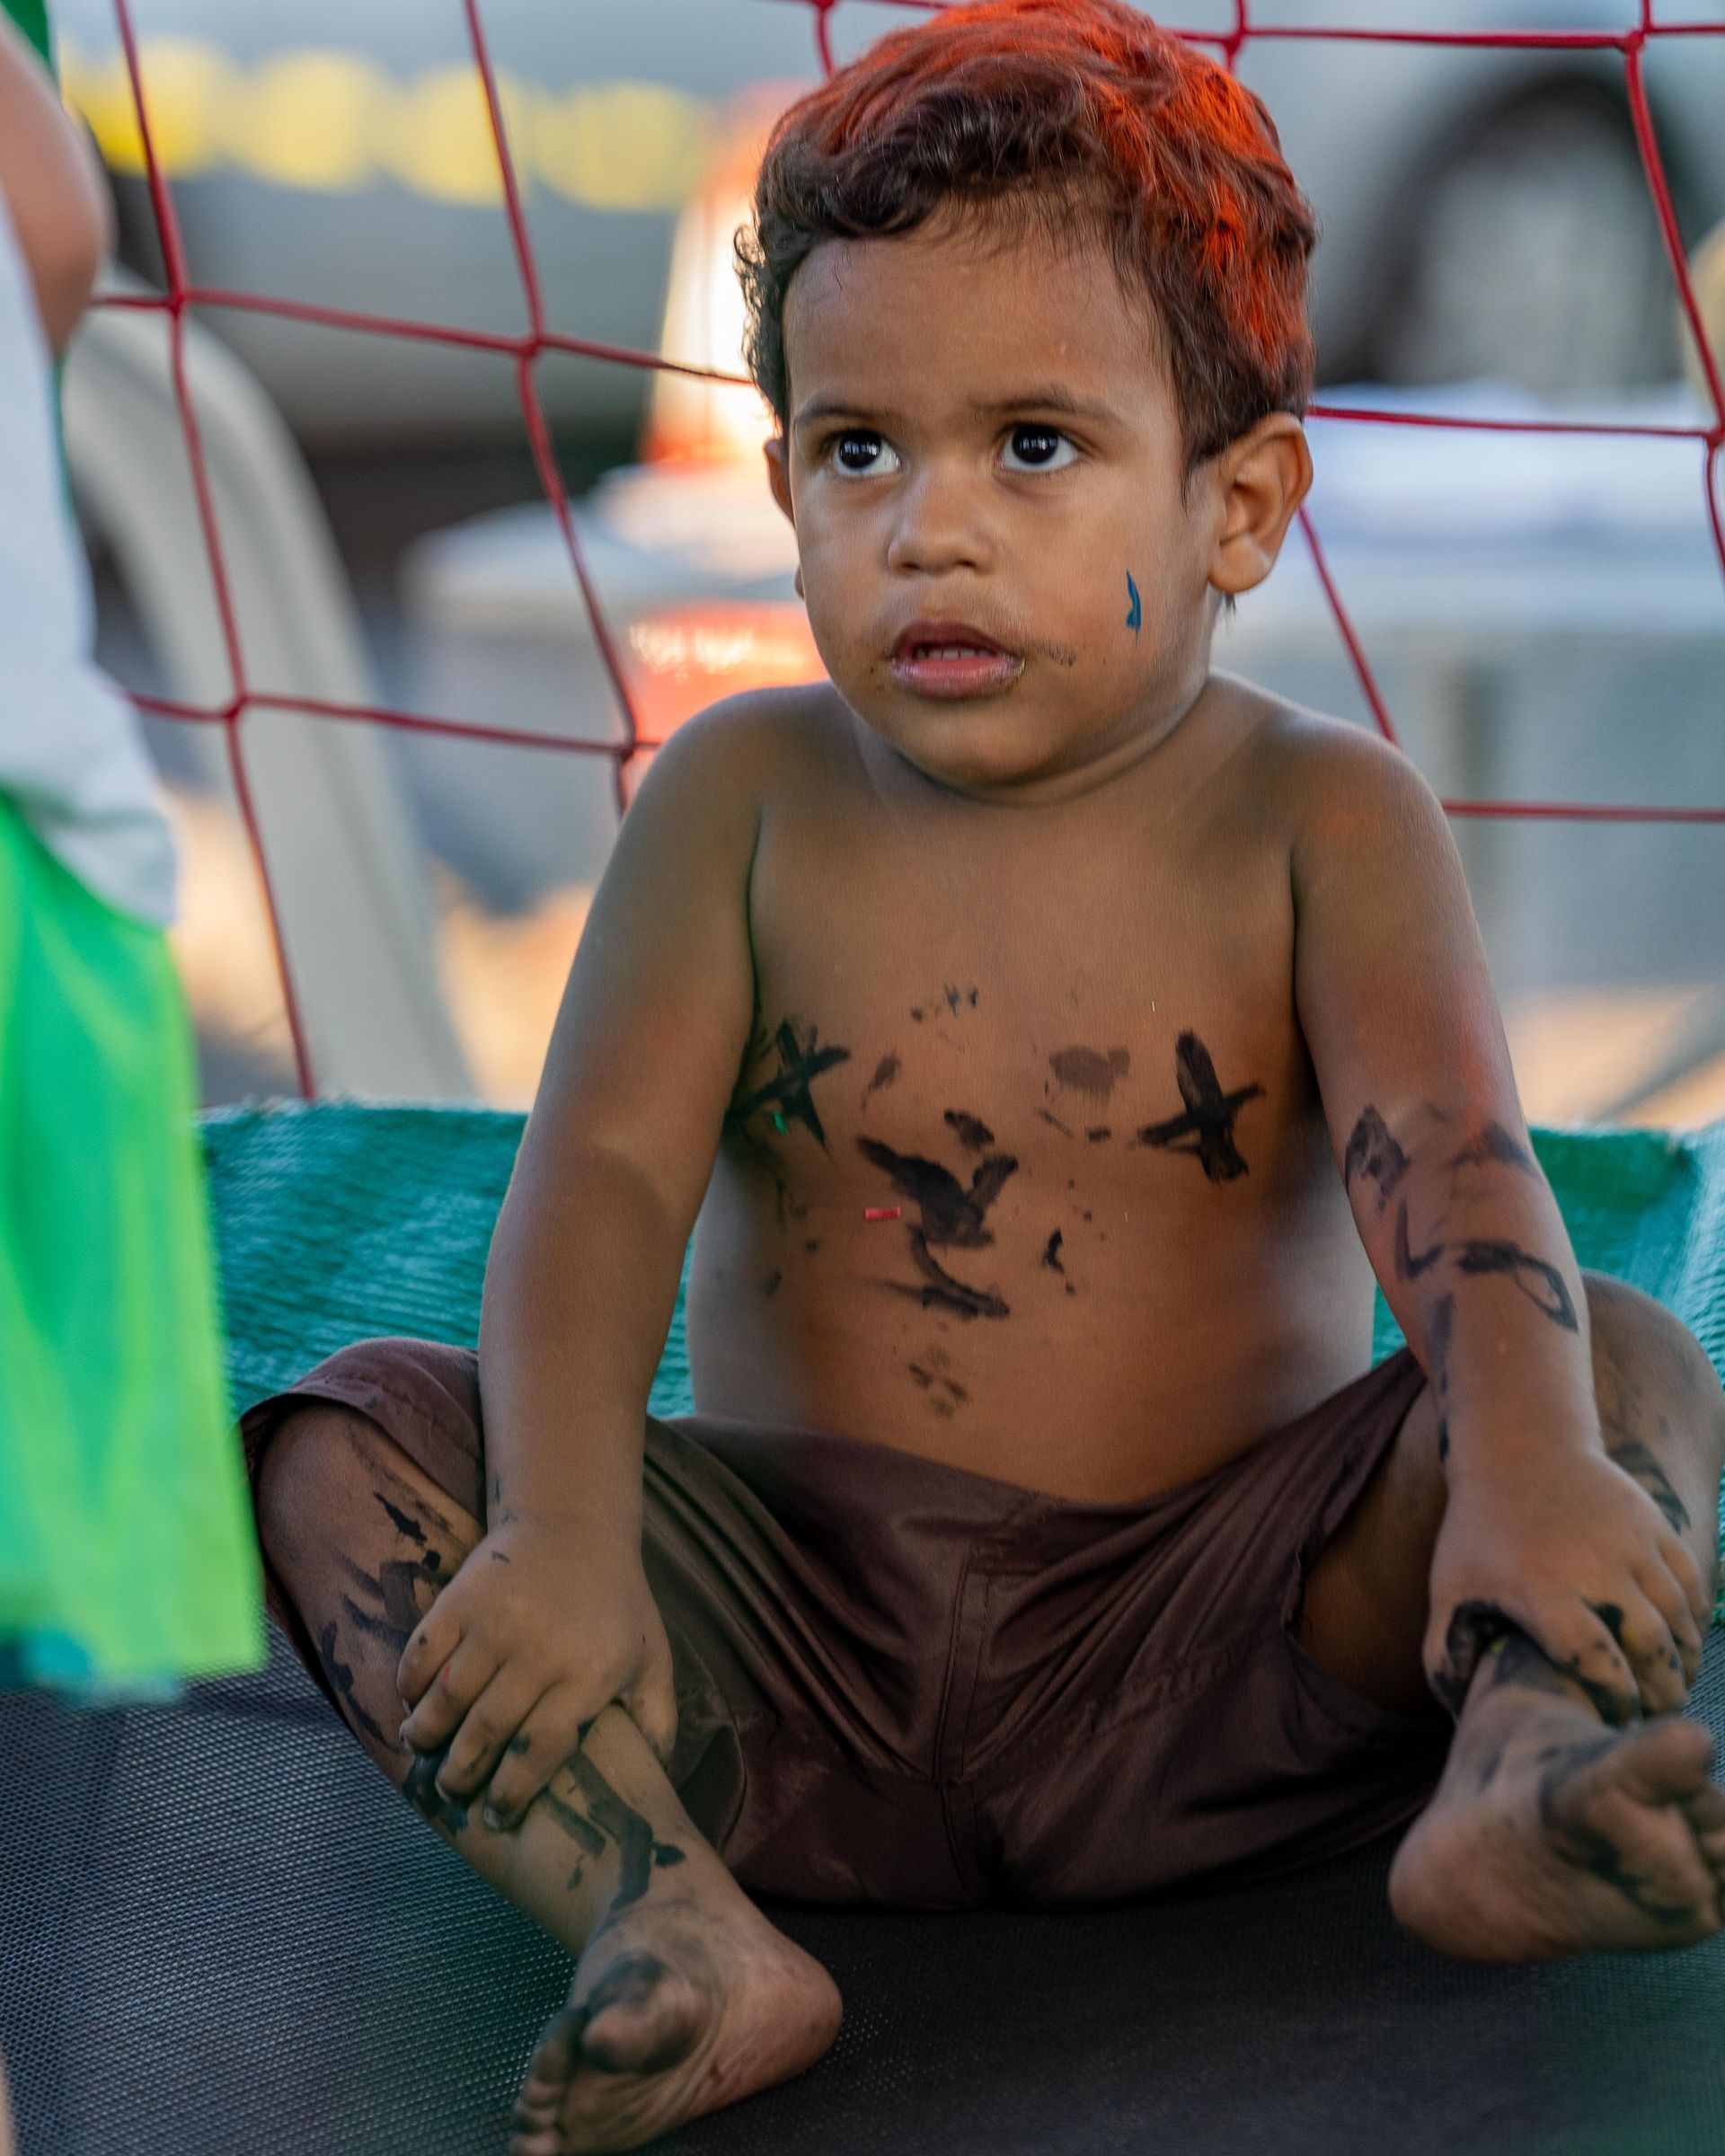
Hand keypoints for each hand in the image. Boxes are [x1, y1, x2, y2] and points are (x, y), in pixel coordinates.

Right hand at [396, 1511, 677, 1829]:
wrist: (575, 1524)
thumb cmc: (616, 1604)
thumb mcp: (651, 1659)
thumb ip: (657, 1722)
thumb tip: (653, 1783)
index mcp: (590, 1673)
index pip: (541, 1750)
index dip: (514, 1793)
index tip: (497, 1817)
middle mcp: (540, 1650)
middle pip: (487, 1732)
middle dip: (462, 1776)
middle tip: (453, 1794)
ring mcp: (496, 1622)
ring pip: (447, 1699)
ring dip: (427, 1736)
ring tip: (422, 1755)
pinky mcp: (461, 1598)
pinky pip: (422, 1655)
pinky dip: (409, 1687)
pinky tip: (411, 1706)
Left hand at [1425, 1444, 1709, 1723]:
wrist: (1519, 1449)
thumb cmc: (1480, 1532)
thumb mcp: (1449, 1589)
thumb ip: (1446, 1657)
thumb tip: (1461, 1717)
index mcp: (1544, 1592)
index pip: (1598, 1664)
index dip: (1615, 1701)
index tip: (1614, 1723)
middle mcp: (1597, 1569)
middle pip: (1651, 1649)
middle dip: (1659, 1692)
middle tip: (1652, 1716)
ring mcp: (1633, 1545)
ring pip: (1678, 1621)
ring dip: (1682, 1662)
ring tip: (1670, 1687)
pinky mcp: (1656, 1528)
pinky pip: (1691, 1587)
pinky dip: (1693, 1623)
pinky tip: (1680, 1646)